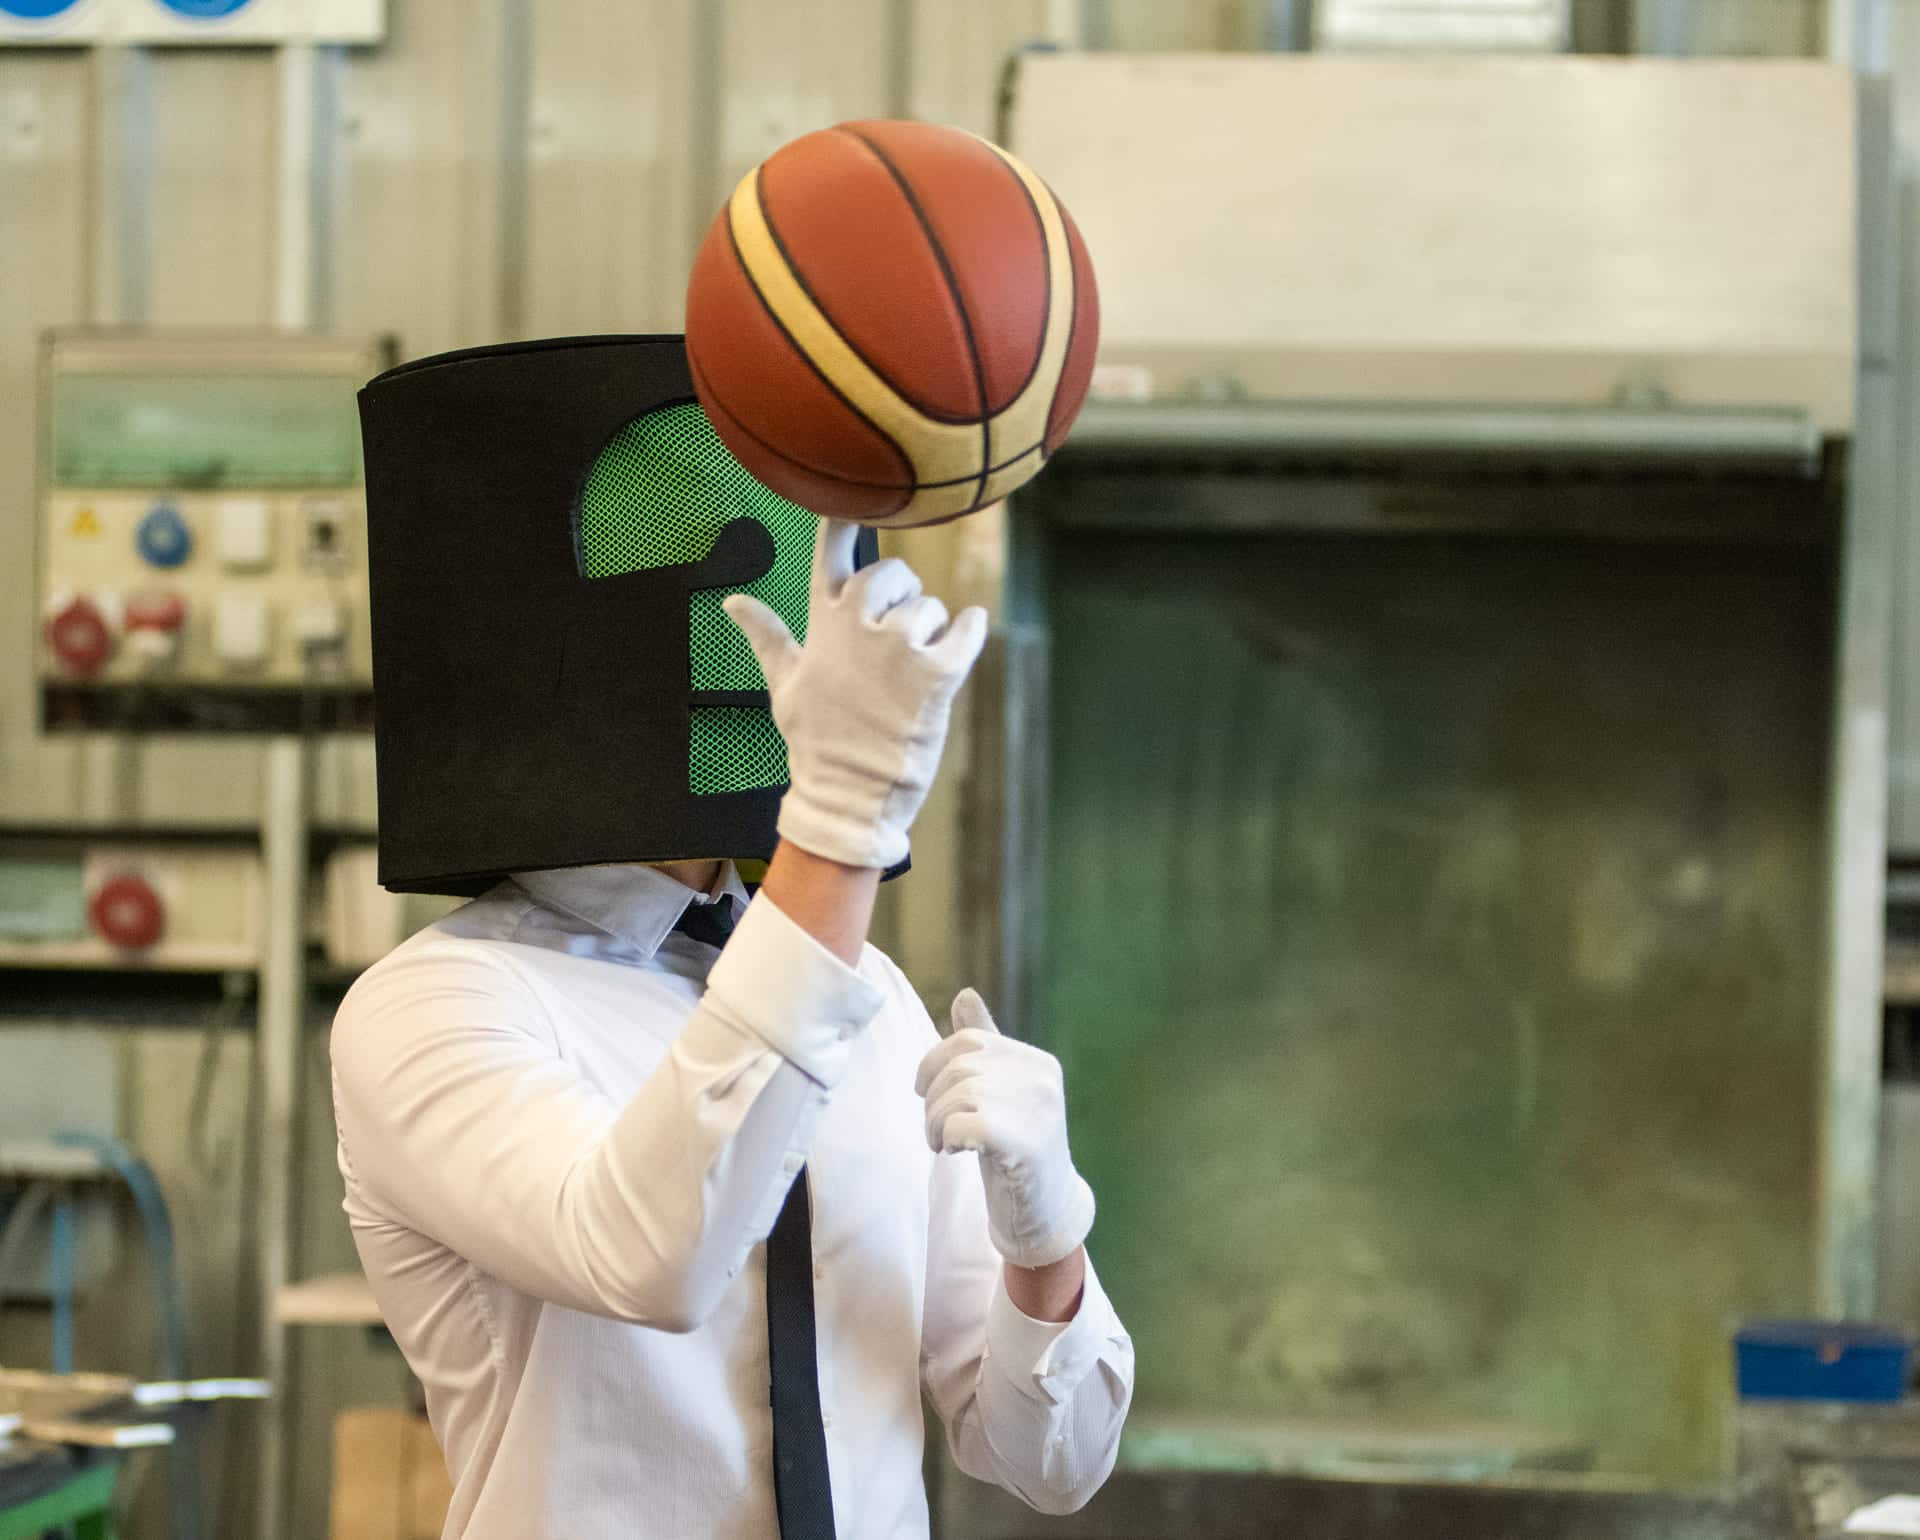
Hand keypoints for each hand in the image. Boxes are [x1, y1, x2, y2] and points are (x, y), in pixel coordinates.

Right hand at [724, 520, 986, 869]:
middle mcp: (859, 627)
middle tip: (899, 632)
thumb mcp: (784, 686)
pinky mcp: (936, 674)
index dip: (843, 525)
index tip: (851, 506)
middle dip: (901, 593)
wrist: (847, 799)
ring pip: (929, 607)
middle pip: (890, 572)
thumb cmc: (816, 744)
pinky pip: (966, 629)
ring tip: (915, 671)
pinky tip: (967, 634)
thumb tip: (732, 601)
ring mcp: (898, 649)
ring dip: (931, 629)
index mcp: (822, 625)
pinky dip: (970, 630)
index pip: (832, 556)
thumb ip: (766, 636)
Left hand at [914, 988, 1095, 1268]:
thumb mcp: (997, 1094)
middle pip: (958, 1068)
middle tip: (939, 1133)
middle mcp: (1043, 1078)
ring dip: (937, 1124)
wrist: (1044, 1213)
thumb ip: (984, 1047)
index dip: (932, 1065)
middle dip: (933, 1101)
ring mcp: (1039, 1108)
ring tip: (948, 1144)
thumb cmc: (1014, 1151)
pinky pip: (965, 1123)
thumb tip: (964, 995)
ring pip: (958, 1095)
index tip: (927, 1095)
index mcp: (1037, 1061)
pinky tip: (959, 1152)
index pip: (967, 1040)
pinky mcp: (1027, 1141)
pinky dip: (949, 1138)